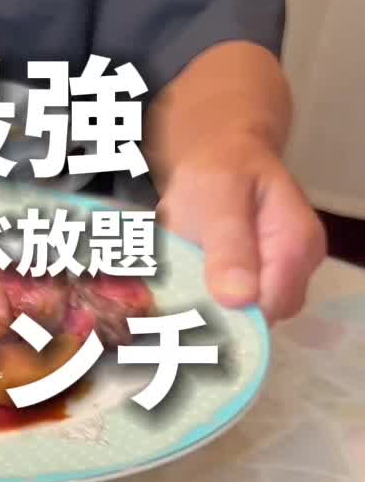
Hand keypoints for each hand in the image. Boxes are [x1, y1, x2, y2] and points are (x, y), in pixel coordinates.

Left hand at [159, 133, 326, 324]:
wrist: (222, 160)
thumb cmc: (220, 171)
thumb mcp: (218, 197)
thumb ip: (229, 246)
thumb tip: (240, 298)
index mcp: (296, 244)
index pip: (269, 307)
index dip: (231, 315)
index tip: (190, 304)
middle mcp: (301, 268)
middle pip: (262, 320)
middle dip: (221, 314)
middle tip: (180, 291)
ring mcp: (286, 279)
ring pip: (250, 321)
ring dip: (215, 311)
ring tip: (185, 284)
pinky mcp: (266, 285)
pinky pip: (242, 312)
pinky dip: (215, 305)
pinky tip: (194, 287)